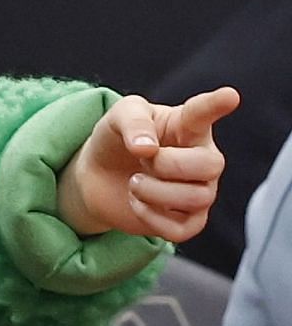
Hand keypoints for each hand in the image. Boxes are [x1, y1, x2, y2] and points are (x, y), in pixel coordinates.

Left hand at [55, 88, 238, 242]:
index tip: (229, 96)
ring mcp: (199, 190)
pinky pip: (182, 229)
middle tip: (144, 160)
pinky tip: (137, 203)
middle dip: (168, 164)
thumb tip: (147, 147)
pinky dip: (152, 218)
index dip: (216, 105)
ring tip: (135, 182)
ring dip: (155, 192)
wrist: (97, 176)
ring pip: (198, 198)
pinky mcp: (185, 220)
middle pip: (211, 164)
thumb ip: (132, 122)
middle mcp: (202, 157)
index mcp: (188, 125)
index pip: (204, 113)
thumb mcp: (117, 118)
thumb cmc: (117, 140)